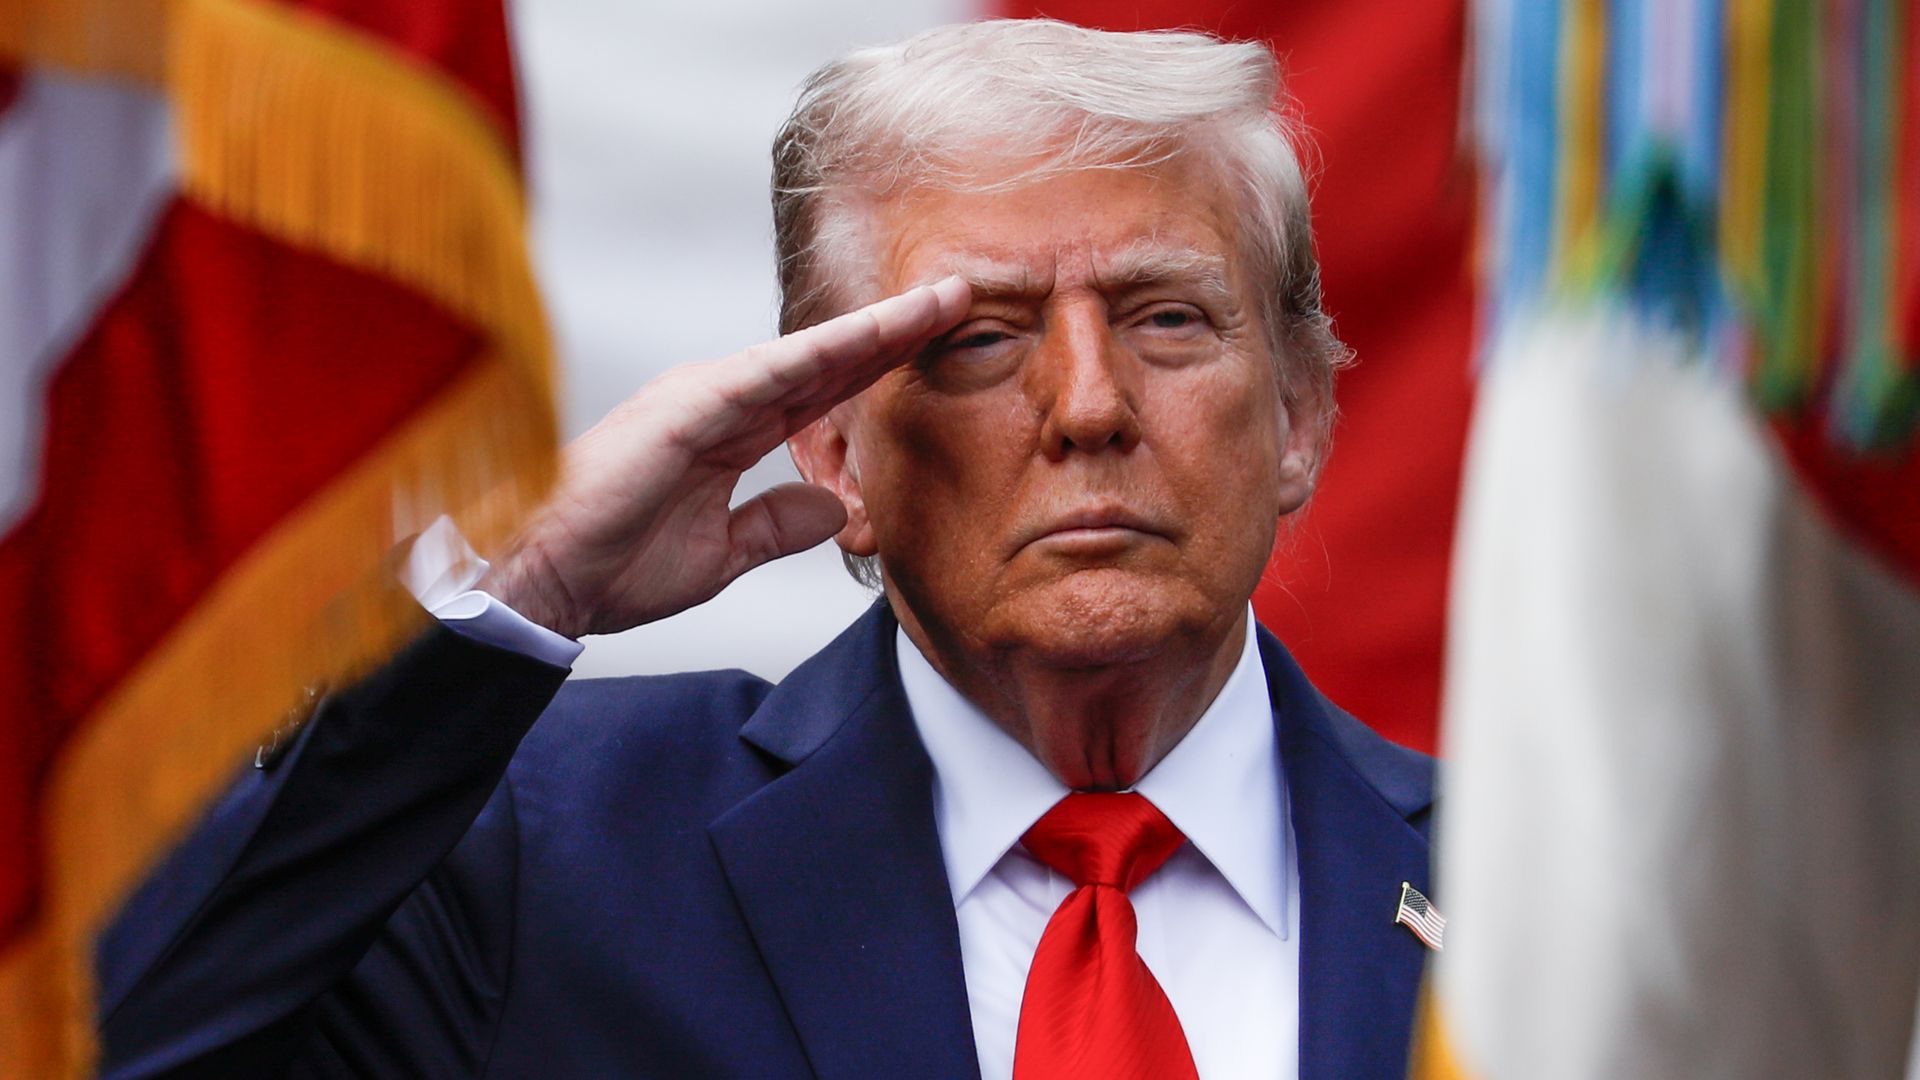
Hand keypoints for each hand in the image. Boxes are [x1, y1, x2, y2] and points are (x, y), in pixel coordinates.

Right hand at [481, 276, 970, 638]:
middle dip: (896, 328)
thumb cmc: (614, 565)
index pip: (824, 386)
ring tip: (940, 303)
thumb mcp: (721, 552)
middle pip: (828, 358)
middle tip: (962, 296)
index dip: (882, 361)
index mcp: (731, 427)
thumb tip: (832, 508)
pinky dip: (822, 354)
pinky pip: (769, 375)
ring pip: (809, 354)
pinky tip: (873, 337)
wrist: (545, 583)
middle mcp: (721, 398)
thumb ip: (776, 524)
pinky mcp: (685, 409)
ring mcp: (703, 396)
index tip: (941, 339)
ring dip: (876, 329)